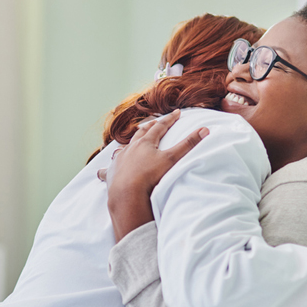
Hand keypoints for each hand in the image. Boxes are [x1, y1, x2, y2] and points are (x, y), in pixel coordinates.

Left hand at [99, 109, 209, 240]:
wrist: (127, 193)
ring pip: (123, 149)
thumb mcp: (172, 159)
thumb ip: (188, 144)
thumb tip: (205, 129)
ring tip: (129, 144)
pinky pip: (106, 170)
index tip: (176, 113)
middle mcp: (130, 148)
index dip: (169, 119)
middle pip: (140, 134)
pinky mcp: (110, 174)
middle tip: (153, 123)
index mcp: (146, 143)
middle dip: (148, 127)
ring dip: (128, 145)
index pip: (160, 127)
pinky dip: (105, 169)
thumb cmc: (150, 176)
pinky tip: (102, 171)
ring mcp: (119, 160)